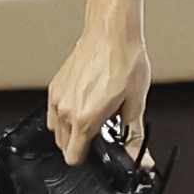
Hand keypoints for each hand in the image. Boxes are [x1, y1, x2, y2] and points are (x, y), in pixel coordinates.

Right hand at [47, 10, 150, 166]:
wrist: (111, 32)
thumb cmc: (124, 60)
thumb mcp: (135, 104)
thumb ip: (134, 137)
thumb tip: (140, 159)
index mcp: (85, 118)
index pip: (73, 158)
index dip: (89, 160)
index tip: (100, 154)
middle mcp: (66, 109)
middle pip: (64, 147)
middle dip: (81, 146)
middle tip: (101, 133)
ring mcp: (58, 97)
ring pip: (57, 130)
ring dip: (71, 132)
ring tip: (92, 118)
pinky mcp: (55, 86)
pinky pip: (53, 112)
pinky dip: (64, 115)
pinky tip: (83, 104)